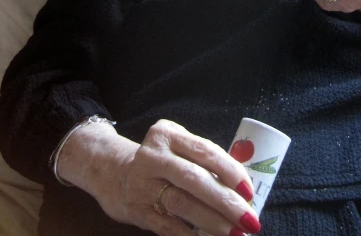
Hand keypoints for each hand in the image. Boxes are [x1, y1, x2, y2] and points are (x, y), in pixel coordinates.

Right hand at [58, 119, 259, 235]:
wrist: (110, 170)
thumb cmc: (159, 158)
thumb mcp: (176, 145)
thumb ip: (202, 159)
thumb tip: (241, 187)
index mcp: (168, 135)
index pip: (205, 151)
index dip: (230, 171)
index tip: (249, 191)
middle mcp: (153, 157)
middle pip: (195, 180)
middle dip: (226, 201)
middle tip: (249, 219)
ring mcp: (142, 184)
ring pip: (182, 205)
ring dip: (212, 222)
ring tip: (235, 233)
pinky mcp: (136, 210)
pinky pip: (168, 226)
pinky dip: (190, 235)